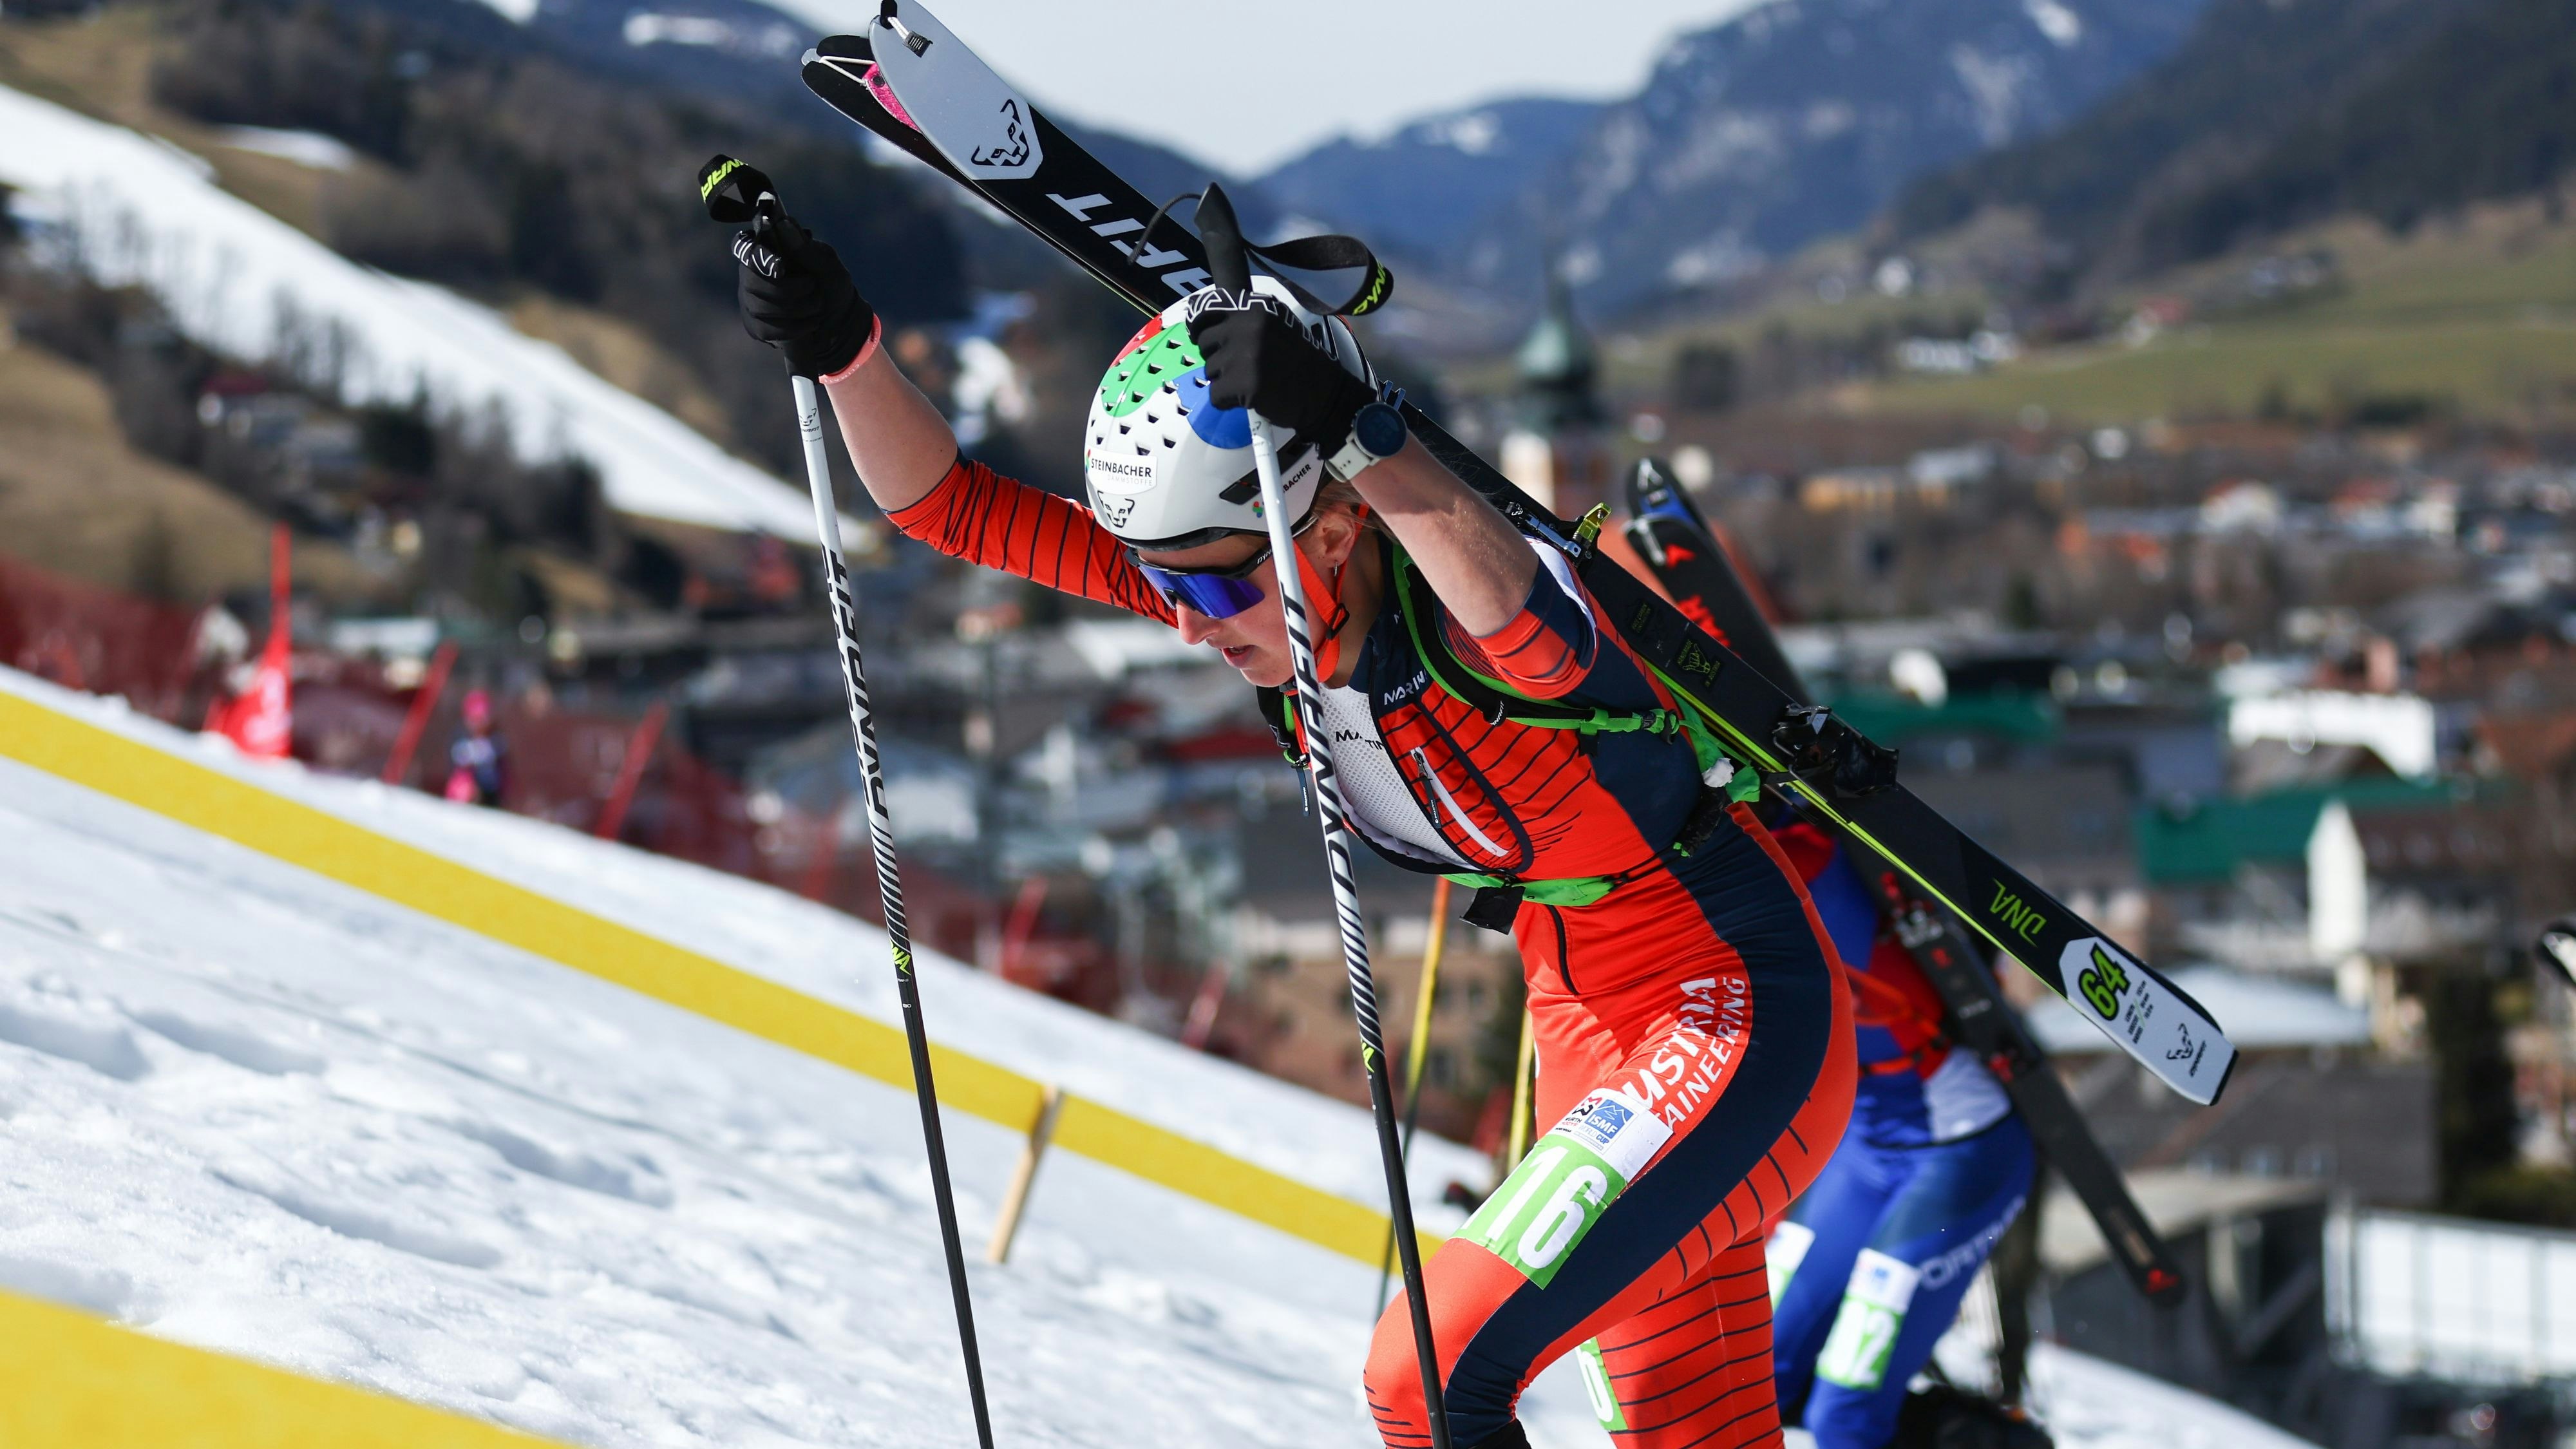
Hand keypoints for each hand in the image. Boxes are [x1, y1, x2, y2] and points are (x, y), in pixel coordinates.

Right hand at [734, 213, 876, 378]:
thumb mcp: (827, 264)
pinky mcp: (756, 326)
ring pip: (759, 306)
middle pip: (751, 280)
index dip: (758, 256)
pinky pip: (766, 328)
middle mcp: (751, 273)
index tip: (782, 266)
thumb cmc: (831, 286)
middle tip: (813, 286)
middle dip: (789, 289)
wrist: (841, 322)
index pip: (743, 246)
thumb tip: (783, 223)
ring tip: (817, 305)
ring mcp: (750, 300)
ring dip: (797, 309)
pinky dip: (794, 328)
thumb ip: (805, 247)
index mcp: (767, 251)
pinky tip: (809, 323)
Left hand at [1192, 294, 1371, 452]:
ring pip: (1209, 370)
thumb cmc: (1299, 361)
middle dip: (1216, 356)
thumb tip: (1205, 322)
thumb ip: (1245, 319)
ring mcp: (1245, 355)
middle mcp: (1248, 326)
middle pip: (1205, 341)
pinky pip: (1215, 396)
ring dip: (1224, 380)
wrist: (1324, 394)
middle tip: (1240, 366)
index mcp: (1256, 308)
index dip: (1200, 324)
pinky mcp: (1243, 384)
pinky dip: (1228, 402)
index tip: (1202, 335)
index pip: (1207, 307)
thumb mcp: (1276, 325)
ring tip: (1251, 382)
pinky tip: (1249, 398)